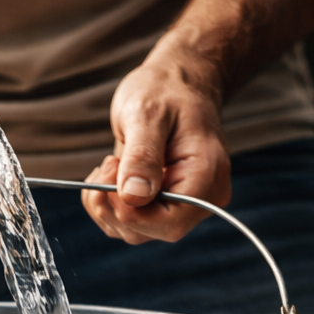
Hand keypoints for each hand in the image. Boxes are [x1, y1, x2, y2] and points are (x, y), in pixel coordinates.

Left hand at [81, 39, 230, 244]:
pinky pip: (129, 221)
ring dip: (107, 205)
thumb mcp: (149, 114)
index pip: (171, 222)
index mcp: (207, 177)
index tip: (110, 180)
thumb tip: (134, 196)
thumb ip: (142, 156)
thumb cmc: (166, 90)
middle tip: (107, 166)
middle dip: (115, 206)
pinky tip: (111, 174)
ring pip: (134, 231)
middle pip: (150, 231)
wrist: (175, 83)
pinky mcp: (161, 204)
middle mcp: (199, 199)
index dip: (132, 213)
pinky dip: (108, 204)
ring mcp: (180, 204)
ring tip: (110, 164)